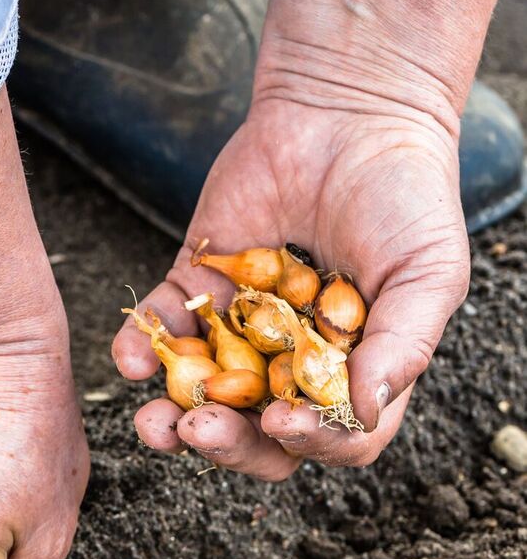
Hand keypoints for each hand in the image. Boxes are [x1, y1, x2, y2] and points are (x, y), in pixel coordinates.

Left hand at [114, 17, 474, 478]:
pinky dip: (138, 349)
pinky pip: (160, 331)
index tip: (283, 424)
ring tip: (156, 423)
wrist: (347, 114)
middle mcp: (291, 363)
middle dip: (226, 443)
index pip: (330, 436)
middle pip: (255, 433)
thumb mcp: (428, 271)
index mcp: (352, 372)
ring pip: (199, 396)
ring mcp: (238, 330)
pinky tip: (130, 359)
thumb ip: (403, 342)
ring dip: (171, 419)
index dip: (307, 442)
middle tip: (202, 430)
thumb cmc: (405, 196)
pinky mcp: (195, 288)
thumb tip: (364, 406)